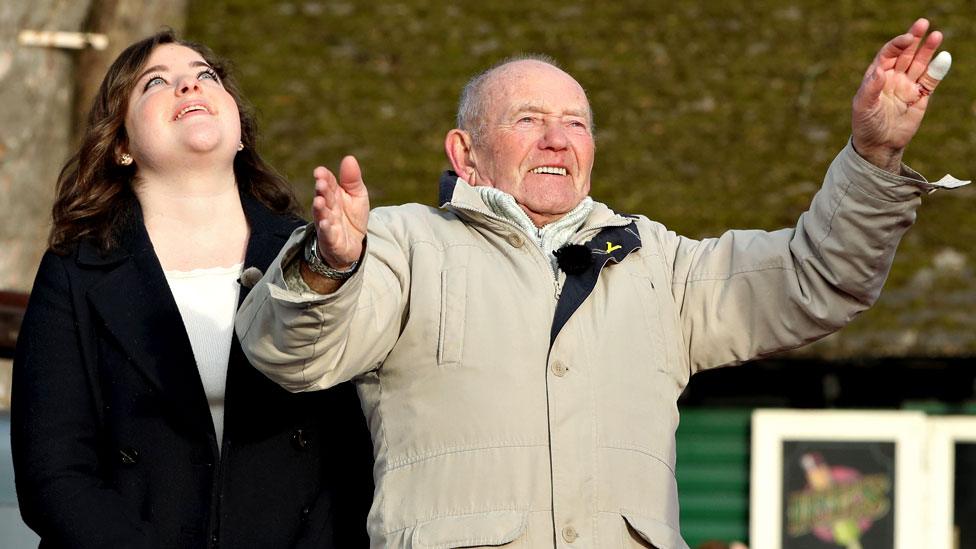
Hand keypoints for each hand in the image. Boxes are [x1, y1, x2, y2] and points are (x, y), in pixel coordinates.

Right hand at [311, 155, 368, 268]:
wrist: (353, 243)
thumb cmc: (352, 216)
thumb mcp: (357, 195)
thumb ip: (352, 179)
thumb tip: (349, 158)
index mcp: (334, 195)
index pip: (329, 183)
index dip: (324, 177)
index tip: (320, 171)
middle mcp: (327, 208)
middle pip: (324, 197)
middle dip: (322, 190)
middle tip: (321, 182)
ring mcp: (327, 224)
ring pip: (322, 215)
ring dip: (320, 208)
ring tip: (319, 200)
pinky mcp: (330, 240)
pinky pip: (327, 234)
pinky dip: (326, 229)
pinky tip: (325, 223)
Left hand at [851, 18, 949, 172]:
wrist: (878, 145)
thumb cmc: (865, 125)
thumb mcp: (862, 107)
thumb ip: (870, 88)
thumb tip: (879, 70)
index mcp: (877, 76)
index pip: (888, 54)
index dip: (897, 44)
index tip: (907, 39)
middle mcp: (893, 77)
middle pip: (906, 53)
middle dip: (914, 38)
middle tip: (923, 23)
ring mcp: (908, 85)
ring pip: (920, 63)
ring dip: (928, 50)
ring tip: (937, 35)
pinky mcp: (921, 96)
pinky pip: (931, 80)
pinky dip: (938, 69)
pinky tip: (943, 57)